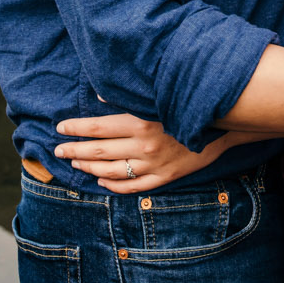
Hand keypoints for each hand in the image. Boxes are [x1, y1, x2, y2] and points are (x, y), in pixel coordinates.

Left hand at [52, 113, 232, 194]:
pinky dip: (114, 185)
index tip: (60, 128)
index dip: (76, 129)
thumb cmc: (189, 102)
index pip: (98, 127)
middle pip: (100, 151)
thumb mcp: (158, 95)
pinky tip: (101, 181)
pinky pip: (134, 187)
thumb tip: (99, 95)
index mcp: (141, 122)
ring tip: (75, 163)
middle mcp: (144, 146)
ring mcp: (155, 165)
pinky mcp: (165, 177)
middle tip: (58, 150)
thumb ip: (129, 96)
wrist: (225, 123)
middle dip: (75, 150)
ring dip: (90, 168)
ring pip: (112, 171)